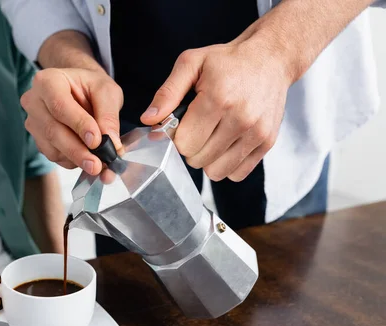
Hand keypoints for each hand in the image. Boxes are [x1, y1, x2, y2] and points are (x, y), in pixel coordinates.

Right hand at [21, 67, 123, 174]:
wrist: (80, 90)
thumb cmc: (91, 87)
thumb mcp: (107, 92)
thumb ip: (108, 115)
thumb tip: (111, 143)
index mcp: (48, 81)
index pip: (60, 106)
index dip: (78, 125)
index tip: (97, 141)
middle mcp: (34, 101)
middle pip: (53, 130)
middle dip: (77, 151)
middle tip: (97, 165)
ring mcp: (33, 122)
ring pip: (52, 147)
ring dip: (76, 159)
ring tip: (98, 164)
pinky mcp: (38, 139)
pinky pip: (53, 156)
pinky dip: (72, 161)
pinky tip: (86, 157)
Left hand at [141, 37, 293, 181]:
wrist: (270, 58)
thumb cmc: (227, 61)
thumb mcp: (191, 63)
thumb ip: (167, 93)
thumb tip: (148, 120)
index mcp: (218, 98)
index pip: (184, 143)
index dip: (177, 136)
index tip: (183, 123)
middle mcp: (240, 118)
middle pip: (197, 159)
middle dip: (191, 147)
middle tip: (198, 127)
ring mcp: (256, 133)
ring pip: (216, 172)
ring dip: (208, 159)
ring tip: (212, 136)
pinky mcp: (267, 142)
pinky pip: (236, 174)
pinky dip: (227, 165)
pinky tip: (226, 144)